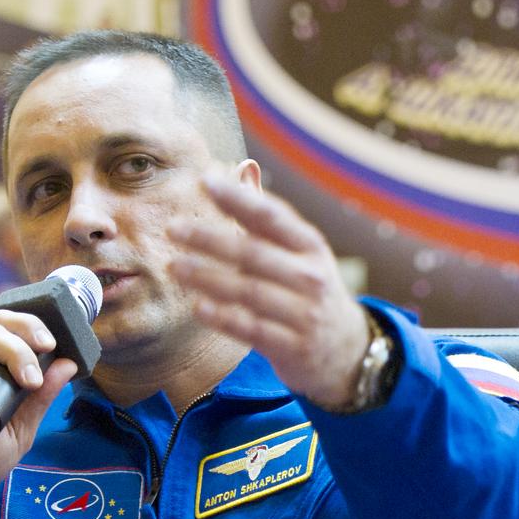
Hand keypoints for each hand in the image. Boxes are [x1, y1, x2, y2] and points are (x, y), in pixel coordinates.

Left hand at [168, 172, 369, 408]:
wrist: (345, 350)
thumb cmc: (310, 291)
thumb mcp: (301, 252)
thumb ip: (267, 217)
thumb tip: (241, 169)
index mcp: (311, 246)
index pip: (272, 216)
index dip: (238, 197)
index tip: (204, 181)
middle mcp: (310, 277)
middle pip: (253, 254)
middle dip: (210, 239)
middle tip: (173, 229)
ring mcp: (304, 314)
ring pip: (248, 292)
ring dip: (207, 278)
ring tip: (174, 267)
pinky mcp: (293, 347)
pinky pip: (252, 329)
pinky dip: (224, 317)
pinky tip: (197, 306)